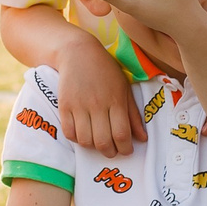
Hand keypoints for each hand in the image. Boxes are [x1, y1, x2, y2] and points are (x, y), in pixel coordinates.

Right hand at [52, 36, 143, 157]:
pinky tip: (83, 133)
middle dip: (109, 152)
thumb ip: (133, 114)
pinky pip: (69, 133)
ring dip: (93, 146)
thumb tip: (142, 138)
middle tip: (112, 150)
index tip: (126, 150)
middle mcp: (97, 104)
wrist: (77, 53)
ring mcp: (79, 106)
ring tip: (97, 141)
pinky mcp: (64, 105)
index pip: (121, 134)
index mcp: (116, 100)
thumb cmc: (105, 70)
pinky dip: (76, 139)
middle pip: (103, 142)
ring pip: (85, 140)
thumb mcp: (124, 88)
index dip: (125, 148)